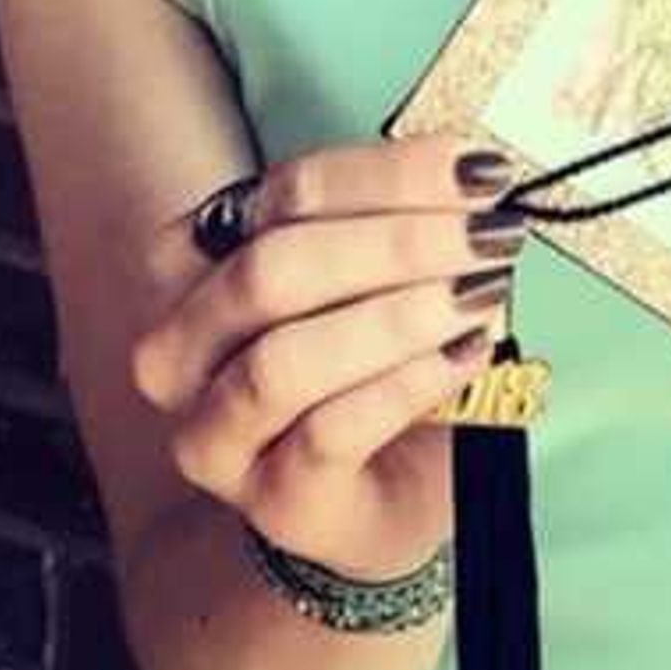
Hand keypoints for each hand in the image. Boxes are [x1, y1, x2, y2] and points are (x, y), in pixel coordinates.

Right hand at [132, 135, 521, 581]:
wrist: (394, 489)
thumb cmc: (376, 362)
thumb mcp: (380, 275)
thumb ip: (402, 221)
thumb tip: (474, 174)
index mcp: (192, 264)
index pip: (287, 193)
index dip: (391, 175)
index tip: (481, 169)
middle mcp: (179, 351)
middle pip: (273, 271)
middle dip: (397, 243)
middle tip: (491, 233)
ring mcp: (215, 435)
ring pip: (286, 360)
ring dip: (397, 316)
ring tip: (481, 293)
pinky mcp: (271, 500)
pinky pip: (330, 432)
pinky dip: (407, 383)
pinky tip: (467, 352)